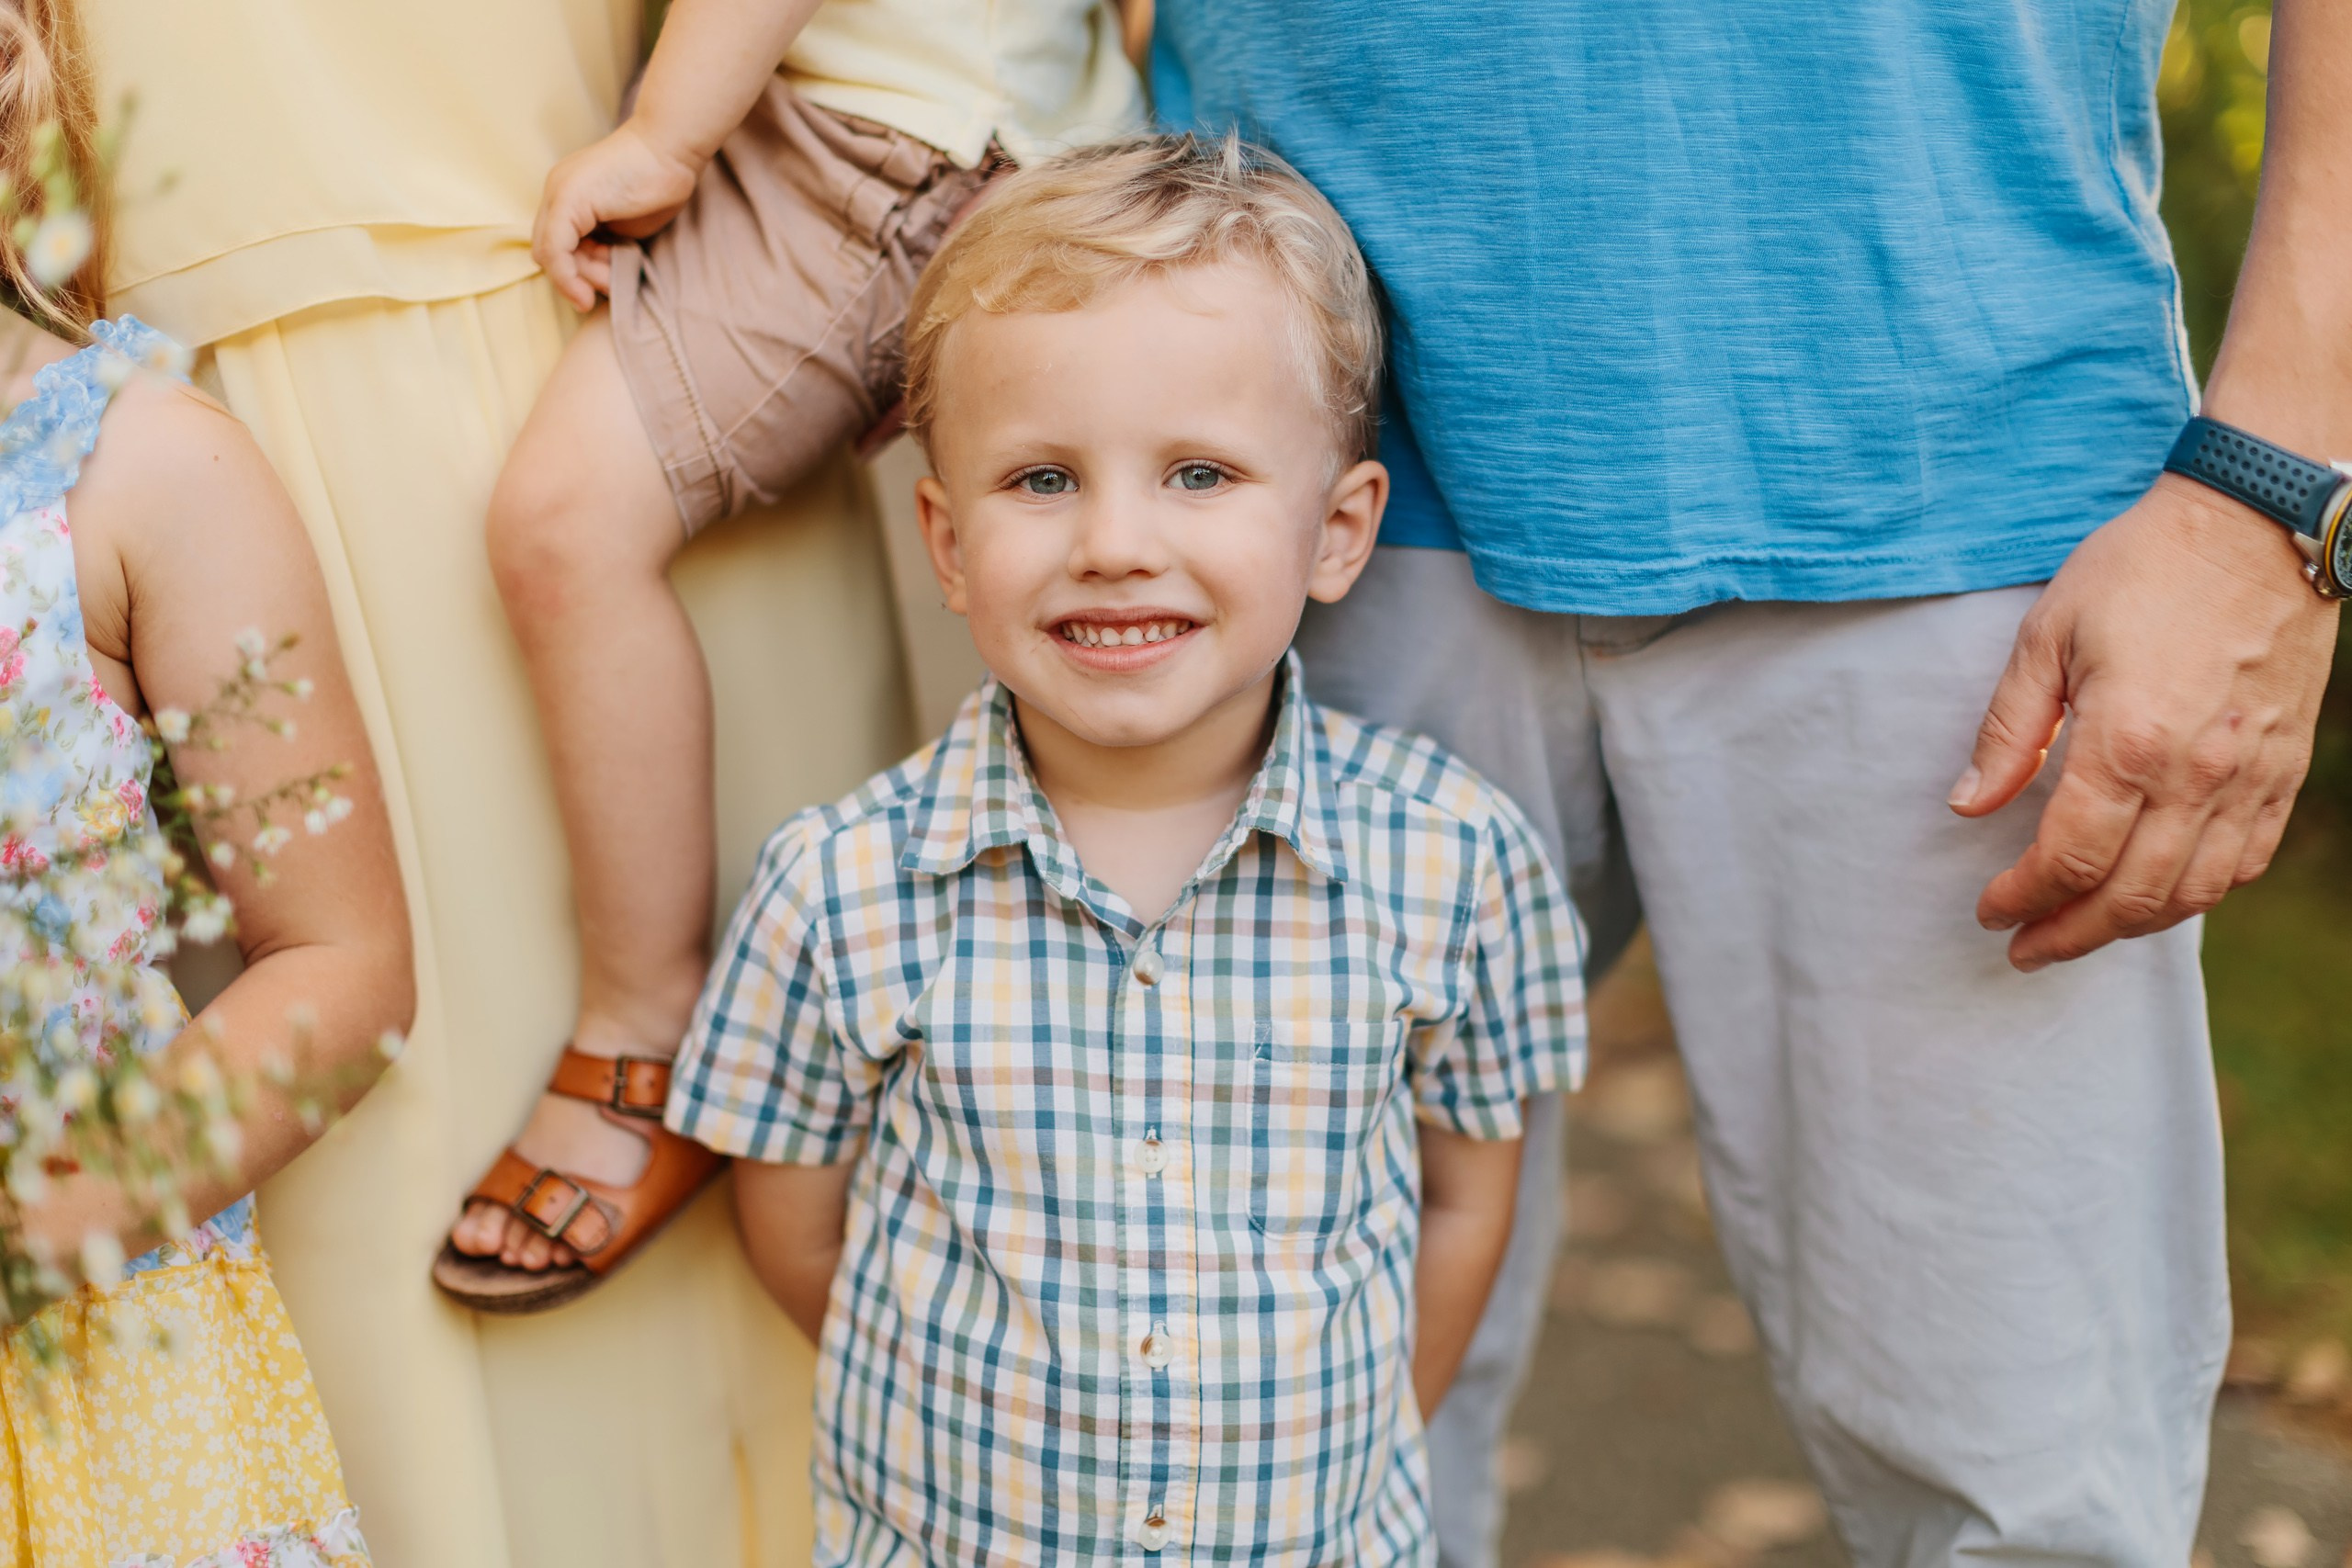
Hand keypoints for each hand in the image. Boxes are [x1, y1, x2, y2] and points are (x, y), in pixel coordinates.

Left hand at [531, 122, 701, 310]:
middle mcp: (557, 192)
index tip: (601, 288)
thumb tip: (593, 275)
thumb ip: (605, 244)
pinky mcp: (566, 200)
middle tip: (610, 283)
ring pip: (549, 256)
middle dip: (576, 279)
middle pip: (548, 252)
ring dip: (581, 280)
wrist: (671, 148)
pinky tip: (586, 294)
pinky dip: (568, 278)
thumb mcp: (625, 224)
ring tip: (613, 277)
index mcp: (569, 194)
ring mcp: (558, 193)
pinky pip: (554, 251)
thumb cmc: (659, 181)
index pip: (556, 244)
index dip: (574, 273)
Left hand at [1950, 475, 2338, 969]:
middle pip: (2130, 896)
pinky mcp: (2286, 768)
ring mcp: (2251, 776)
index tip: (1990, 909)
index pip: (2068, 859)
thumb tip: (1969, 803)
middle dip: (2069, 933)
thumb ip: (2009, 730)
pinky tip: (2161, 898)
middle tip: (2025, 948)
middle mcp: (2196, 773)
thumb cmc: (2142, 570)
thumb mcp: (2046, 637)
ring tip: (2082, 932)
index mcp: (2126, 742)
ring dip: (2131, 927)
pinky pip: (2246, 860)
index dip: (2022, 897)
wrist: (2255, 525)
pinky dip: (2200, 894)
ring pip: (2193, 892)